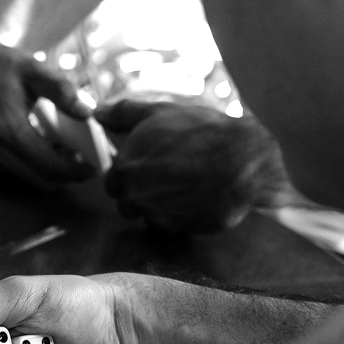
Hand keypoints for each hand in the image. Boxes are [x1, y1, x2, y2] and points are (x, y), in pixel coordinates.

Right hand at [0, 33, 98, 187]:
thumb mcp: (33, 67)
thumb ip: (61, 90)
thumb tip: (88, 112)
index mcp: (6, 128)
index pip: (49, 167)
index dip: (76, 171)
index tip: (95, 165)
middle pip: (43, 180)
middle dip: (69, 174)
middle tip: (87, 159)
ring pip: (31, 179)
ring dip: (52, 170)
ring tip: (67, 148)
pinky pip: (17, 172)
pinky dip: (35, 165)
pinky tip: (43, 144)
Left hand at [98, 100, 300, 232]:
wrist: (244, 162)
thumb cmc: (202, 133)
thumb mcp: (161, 112)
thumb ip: (123, 113)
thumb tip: (98, 113)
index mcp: (125, 169)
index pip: (112, 182)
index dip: (130, 173)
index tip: (149, 166)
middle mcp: (135, 197)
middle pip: (126, 203)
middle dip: (141, 192)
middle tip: (168, 176)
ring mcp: (156, 216)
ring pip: (146, 216)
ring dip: (157, 206)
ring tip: (182, 187)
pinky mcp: (178, 230)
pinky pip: (168, 226)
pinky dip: (177, 216)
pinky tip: (194, 198)